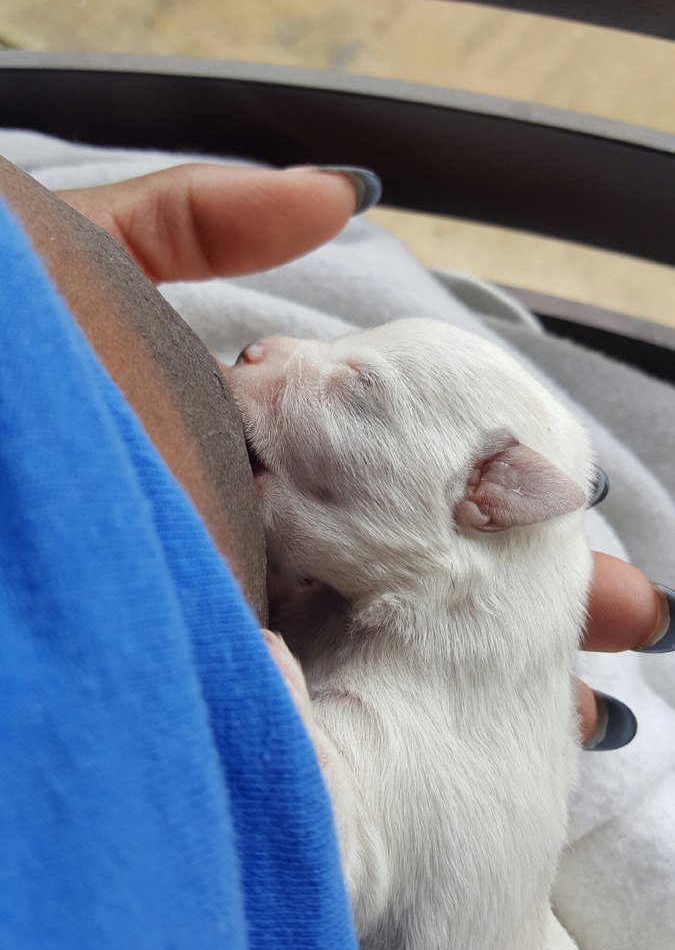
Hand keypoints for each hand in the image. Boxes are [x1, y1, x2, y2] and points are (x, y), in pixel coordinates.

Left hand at [59, 167, 671, 748]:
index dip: (499, 503)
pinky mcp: (173, 668)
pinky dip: (364, 740)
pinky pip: (280, 717)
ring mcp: (203, 610)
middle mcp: (227, 537)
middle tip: (623, 626)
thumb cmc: (4, 343)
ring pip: (365, 658)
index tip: (579, 520)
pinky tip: (441, 759)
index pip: (396, 483)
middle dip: (520, 608)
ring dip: (470, 683)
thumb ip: (199, 220)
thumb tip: (343, 189)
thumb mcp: (79, 258)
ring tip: (571, 709)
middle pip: (406, 579)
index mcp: (226, 446)